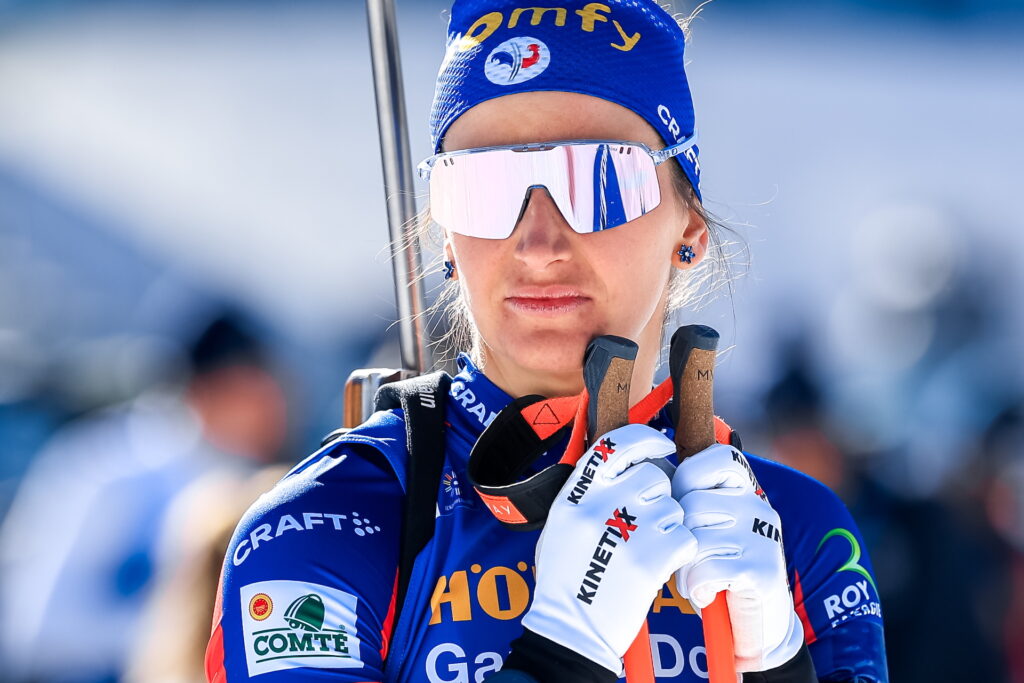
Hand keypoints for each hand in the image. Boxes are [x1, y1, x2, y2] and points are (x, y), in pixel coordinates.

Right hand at [521, 424, 697, 674]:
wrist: (570, 629)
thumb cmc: (566, 578)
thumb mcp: (561, 524)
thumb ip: (589, 492)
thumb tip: (628, 466)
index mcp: (574, 494)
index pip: (615, 443)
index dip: (646, 439)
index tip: (663, 447)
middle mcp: (598, 505)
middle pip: (654, 477)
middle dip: (659, 497)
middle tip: (647, 523)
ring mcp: (625, 531)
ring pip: (674, 508)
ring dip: (670, 527)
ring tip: (647, 550)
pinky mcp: (649, 559)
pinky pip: (685, 538)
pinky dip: (680, 552)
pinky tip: (661, 566)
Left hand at [672, 444, 804, 672]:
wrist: (760, 623)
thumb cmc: (721, 567)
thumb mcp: (710, 526)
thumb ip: (693, 500)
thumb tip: (653, 480)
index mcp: (746, 490)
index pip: (717, 458)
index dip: (688, 480)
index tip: (683, 509)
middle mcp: (758, 507)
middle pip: (693, 504)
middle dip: (679, 535)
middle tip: (686, 558)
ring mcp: (763, 538)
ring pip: (697, 538)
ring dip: (686, 566)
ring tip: (696, 578)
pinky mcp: (762, 570)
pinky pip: (706, 568)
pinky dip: (697, 586)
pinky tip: (706, 594)